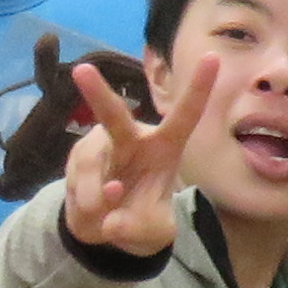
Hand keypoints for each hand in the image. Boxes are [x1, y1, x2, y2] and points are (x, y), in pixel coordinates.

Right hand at [57, 47, 223, 261]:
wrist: (106, 229)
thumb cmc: (142, 217)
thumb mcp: (154, 231)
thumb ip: (140, 228)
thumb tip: (110, 223)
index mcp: (165, 147)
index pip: (184, 115)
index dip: (198, 88)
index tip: (212, 56)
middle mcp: (130, 139)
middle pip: (114, 117)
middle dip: (97, 95)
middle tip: (81, 71)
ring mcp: (98, 149)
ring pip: (89, 166)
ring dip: (95, 197)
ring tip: (106, 219)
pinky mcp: (75, 163)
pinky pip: (76, 186)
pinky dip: (86, 208)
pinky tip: (95, 215)